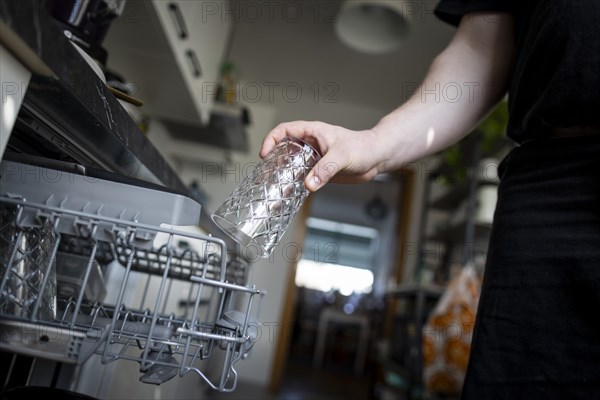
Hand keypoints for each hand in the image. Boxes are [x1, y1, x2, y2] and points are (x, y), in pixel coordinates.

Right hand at [260, 121, 382, 191]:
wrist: (376, 158)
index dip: (271, 140)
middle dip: (273, 160)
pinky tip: (290, 193)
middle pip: (283, 148)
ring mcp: (313, 158)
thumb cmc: (362, 147)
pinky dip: (295, 184)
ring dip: (283, 174)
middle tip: (266, 174)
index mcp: (312, 132)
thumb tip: (309, 183)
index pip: (284, 130)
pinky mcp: (319, 171)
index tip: (265, 154)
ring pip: (291, 164)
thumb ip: (325, 170)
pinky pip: (302, 177)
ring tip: (275, 186)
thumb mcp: (342, 156)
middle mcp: (310, 144)